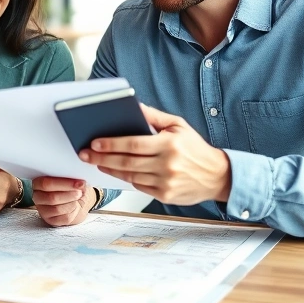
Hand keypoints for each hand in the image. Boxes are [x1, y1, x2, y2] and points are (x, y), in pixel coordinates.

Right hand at [31, 177, 94, 226]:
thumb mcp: (70, 177)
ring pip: (57, 209)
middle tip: (80, 191)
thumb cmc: (72, 186)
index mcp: (38, 183)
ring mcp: (43, 210)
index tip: (79, 183)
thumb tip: (77, 177)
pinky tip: (75, 205)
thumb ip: (69, 175)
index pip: (45, 183)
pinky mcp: (51, 220)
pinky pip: (63, 217)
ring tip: (78, 197)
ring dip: (72, 202)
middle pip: (51, 198)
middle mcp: (38, 197)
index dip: (64, 183)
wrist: (78, 199)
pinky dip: (73, 211)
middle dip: (69, 194)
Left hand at [79, 105, 231, 205]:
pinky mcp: (165, 196)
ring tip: (96, 162)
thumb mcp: (178, 125)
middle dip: (102, 157)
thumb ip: (153, 116)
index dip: (111, 144)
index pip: (133, 144)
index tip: (94, 142)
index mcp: (170, 144)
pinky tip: (115, 171)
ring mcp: (166, 182)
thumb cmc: (195, 148)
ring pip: (130, 176)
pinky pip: (139, 186)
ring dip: (110, 169)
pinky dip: (125, 179)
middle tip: (85, 154)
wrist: (218, 176)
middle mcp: (167, 165)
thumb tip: (133, 106)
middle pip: (127, 162)